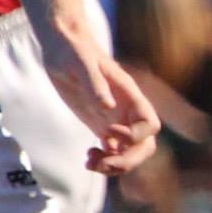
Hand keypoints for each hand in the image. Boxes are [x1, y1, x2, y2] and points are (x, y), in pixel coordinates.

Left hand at [42, 33, 161, 174]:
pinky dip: (104, 161)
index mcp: (131, 96)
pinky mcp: (102, 127)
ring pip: (129, 153)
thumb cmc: (73, 50)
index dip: (134, 136)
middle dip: (128, 160)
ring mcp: (116, 121)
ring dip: (114, 165)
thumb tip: (108, 108)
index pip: (149, 125)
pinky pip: (113, 152)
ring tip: (90, 163)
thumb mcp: (82, 63)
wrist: (61, 47)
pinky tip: (87, 158)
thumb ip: (96, 84)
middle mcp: (128, 112)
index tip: (110, 132)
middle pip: (144, 146)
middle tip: (103, 164)